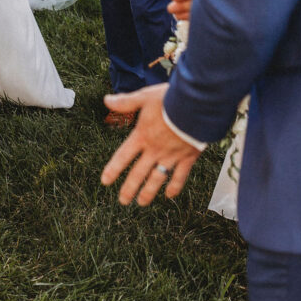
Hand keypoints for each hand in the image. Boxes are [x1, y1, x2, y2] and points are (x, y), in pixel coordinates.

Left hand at [100, 84, 200, 204]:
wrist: (195, 105)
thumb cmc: (169, 99)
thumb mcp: (144, 97)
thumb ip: (126, 102)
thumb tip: (106, 100)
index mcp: (142, 135)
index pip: (123, 156)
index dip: (113, 169)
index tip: (105, 181)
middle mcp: (154, 149)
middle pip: (139, 173)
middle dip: (129, 188)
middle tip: (122, 200)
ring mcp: (171, 156)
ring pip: (157, 178)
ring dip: (148, 192)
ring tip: (141, 203)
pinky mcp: (187, 158)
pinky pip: (180, 176)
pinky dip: (174, 187)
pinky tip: (169, 196)